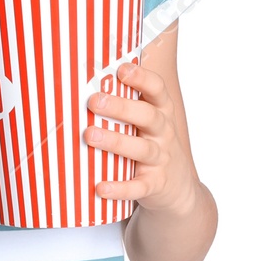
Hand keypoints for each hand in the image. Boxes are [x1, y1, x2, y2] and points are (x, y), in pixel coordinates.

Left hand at [84, 60, 199, 216]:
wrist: (179, 190)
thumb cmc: (151, 145)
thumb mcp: (146, 123)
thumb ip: (125, 104)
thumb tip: (82, 79)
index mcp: (160, 112)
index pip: (157, 90)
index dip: (142, 78)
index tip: (122, 69)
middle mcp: (163, 133)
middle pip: (147, 116)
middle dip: (121, 107)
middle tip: (94, 101)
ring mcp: (161, 160)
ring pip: (141, 149)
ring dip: (115, 142)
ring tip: (90, 135)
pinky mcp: (155, 185)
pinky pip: (138, 187)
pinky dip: (120, 188)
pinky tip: (101, 187)